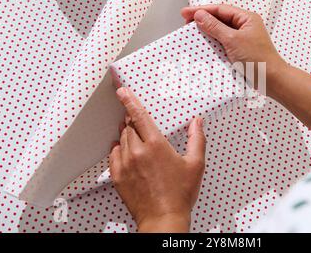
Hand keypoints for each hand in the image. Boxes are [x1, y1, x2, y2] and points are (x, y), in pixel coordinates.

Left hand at [109, 87, 205, 232]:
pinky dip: (118, 149)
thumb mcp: (195, 164)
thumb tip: (197, 122)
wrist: (162, 218)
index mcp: (156, 145)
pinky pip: (113, 155)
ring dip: (126, 134)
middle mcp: (137, 152)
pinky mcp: (118, 176)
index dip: (129, 101)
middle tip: (136, 119)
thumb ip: (196, 139)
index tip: (122, 90)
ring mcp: (125, 164)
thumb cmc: (179, 194)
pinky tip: (126, 152)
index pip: (139, 116)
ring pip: (121, 139)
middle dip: (132, 120)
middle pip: (128, 126)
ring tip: (136, 138)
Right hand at [181, 4, 286, 81]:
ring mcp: (242, 39)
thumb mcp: (233, 40)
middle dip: (202, 20)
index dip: (201, 10)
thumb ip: (215, 27)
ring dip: (206, 32)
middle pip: (219, 19)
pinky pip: (222, 43)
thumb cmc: (258, 59)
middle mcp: (245, 27)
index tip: (186, 13)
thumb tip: (200, 15)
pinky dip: (212, 43)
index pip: (220, 9)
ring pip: (220, 31)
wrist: (270, 80)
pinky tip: (203, 46)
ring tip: (191, 33)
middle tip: (185, 22)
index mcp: (247, 18)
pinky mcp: (239, 51)